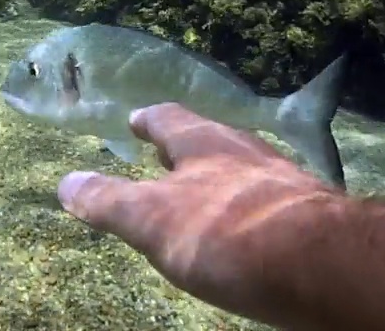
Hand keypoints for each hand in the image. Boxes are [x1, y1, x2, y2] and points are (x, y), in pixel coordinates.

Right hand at [57, 102, 344, 325]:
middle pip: (213, 139)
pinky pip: (273, 202)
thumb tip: (65, 182)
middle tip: (168, 152)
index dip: (149, 120)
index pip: (169, 119)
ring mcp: (285, 181)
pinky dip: (254, 207)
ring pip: (247, 168)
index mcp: (204, 143)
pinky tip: (251, 227)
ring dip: (225, 176)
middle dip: (190, 146)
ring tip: (208, 191)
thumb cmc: (225, 230)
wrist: (319, 264)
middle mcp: (247, 151)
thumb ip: (109, 201)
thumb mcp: (151, 219)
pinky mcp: (312, 216)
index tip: (136, 119)